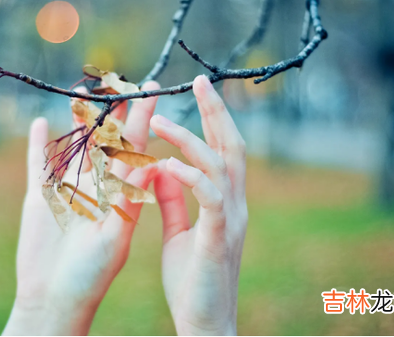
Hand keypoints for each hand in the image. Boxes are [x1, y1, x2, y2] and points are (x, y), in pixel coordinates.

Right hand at [3, 81, 159, 335]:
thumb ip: (128, 200)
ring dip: (76, 121)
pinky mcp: (39, 197)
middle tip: (117, 79)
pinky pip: (38, 164)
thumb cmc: (91, 275)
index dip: (143, 116)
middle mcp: (96, 186)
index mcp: (118, 193)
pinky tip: (42, 123)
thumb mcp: (115, 236)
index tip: (152, 87)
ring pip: (73, 146)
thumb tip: (153, 163)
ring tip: (81, 93)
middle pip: (105, 139)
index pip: (134, 146)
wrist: (54, 298)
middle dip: (111, 110)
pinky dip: (39, 145)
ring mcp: (67, 189)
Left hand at [150, 75, 247, 334]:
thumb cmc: (193, 280)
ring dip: (190, 138)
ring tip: (159, 119)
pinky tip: (166, 163)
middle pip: (231, 146)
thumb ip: (174, 200)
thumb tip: (162, 169)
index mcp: (225, 201)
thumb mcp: (180, 231)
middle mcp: (234, 204)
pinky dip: (190, 176)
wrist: (206, 322)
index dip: (212, 119)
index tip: (198, 92)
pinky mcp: (218, 238)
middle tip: (199, 81)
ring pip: (220, 165)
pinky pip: (209, 198)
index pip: (222, 150)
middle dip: (215, 112)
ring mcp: (230, 220)